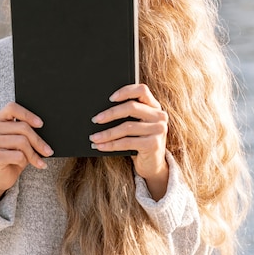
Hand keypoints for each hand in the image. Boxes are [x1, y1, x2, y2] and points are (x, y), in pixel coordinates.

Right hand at [0, 102, 53, 202]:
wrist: (0, 176)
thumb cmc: (12, 155)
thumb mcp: (20, 140)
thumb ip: (25, 131)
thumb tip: (43, 128)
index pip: (12, 108)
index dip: (28, 115)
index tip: (40, 124)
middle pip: (22, 127)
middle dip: (38, 141)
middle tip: (48, 151)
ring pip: (22, 142)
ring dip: (34, 154)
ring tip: (39, 161)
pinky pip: (18, 155)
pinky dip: (25, 161)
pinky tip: (24, 165)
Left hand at [89, 84, 168, 199]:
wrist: (152, 164)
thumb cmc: (139, 141)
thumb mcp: (136, 125)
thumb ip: (128, 115)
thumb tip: (101, 112)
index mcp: (154, 106)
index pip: (142, 90)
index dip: (125, 91)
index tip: (110, 98)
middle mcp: (159, 116)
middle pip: (132, 107)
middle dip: (110, 113)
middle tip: (96, 119)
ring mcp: (158, 130)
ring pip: (127, 127)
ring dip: (107, 133)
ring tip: (94, 137)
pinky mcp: (153, 144)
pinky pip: (127, 142)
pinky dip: (111, 145)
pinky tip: (100, 146)